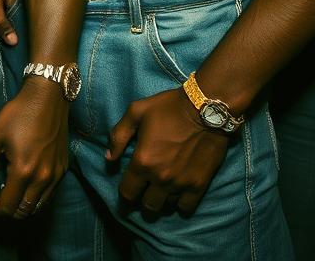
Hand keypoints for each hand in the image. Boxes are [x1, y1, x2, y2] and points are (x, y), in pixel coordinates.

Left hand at [0, 76, 68, 218]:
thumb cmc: (18, 113)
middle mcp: (42, 179)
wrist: (48, 97)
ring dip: (19, 208)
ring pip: (37, 207)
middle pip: (22, 211)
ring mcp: (55, 175)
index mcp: (24, 171)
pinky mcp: (62, 169)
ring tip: (4, 197)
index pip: (6, 206)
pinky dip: (34, 199)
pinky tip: (22, 188)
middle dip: (3, 212)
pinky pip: (48, 195)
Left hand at [107, 88, 231, 216]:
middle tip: (143, 192)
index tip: (126, 192)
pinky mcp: (199, 185)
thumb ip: (119, 135)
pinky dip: (179, 204)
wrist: (205, 109)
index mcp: (142, 161)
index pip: (127, 192)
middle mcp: (160, 178)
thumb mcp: (136, 112)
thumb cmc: (167, 107)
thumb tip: (109, 158)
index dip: (124, 195)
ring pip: (166, 207)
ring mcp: (181, 184)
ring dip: (161, 200)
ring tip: (160, 190)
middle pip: (147, 206)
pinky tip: (177, 193)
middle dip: (142, 201)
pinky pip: (186, 208)